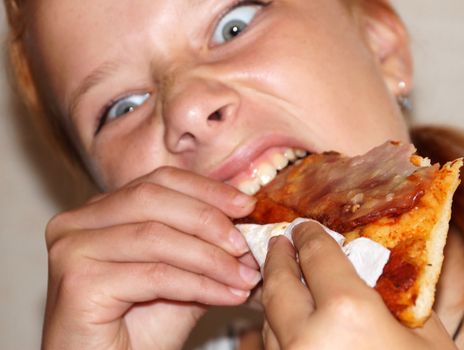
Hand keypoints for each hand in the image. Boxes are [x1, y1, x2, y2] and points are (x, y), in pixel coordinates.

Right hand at [42, 167, 261, 349]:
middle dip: (209, 220)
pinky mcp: (78, 283)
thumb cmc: (140, 327)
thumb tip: (245, 220)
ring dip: (210, 258)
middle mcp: (77, 222)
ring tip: (244, 276)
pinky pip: (154, 275)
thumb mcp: (180, 273)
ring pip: (156, 237)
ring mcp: (72, 250)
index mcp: (99, 210)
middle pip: (153, 199)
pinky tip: (227, 296)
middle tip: (246, 245)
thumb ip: (202, 244)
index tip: (246, 205)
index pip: (158, 181)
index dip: (206, 189)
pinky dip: (199, 284)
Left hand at [261, 222, 456, 349]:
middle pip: (279, 283)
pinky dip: (275, 330)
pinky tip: (287, 323)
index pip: (317, 255)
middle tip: (280, 242)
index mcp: (347, 313)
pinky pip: (270, 349)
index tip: (305, 228)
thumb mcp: (425, 337)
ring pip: (268, 318)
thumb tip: (370, 272)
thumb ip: (394, 298)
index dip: (310, 236)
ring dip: (274, 294)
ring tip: (282, 279)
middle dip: (278, 256)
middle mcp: (306, 338)